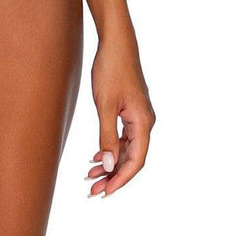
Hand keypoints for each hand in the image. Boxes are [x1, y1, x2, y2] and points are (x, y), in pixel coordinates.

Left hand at [86, 32, 155, 198]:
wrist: (116, 42)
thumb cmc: (111, 70)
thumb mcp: (105, 105)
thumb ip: (107, 137)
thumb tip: (110, 167)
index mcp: (144, 122)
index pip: (136, 161)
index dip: (121, 179)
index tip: (105, 192)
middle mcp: (145, 122)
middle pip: (132, 158)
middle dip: (113, 176)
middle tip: (92, 190)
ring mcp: (138, 115)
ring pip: (127, 148)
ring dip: (111, 163)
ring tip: (91, 176)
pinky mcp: (130, 109)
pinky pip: (124, 137)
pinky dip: (111, 148)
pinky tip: (97, 157)